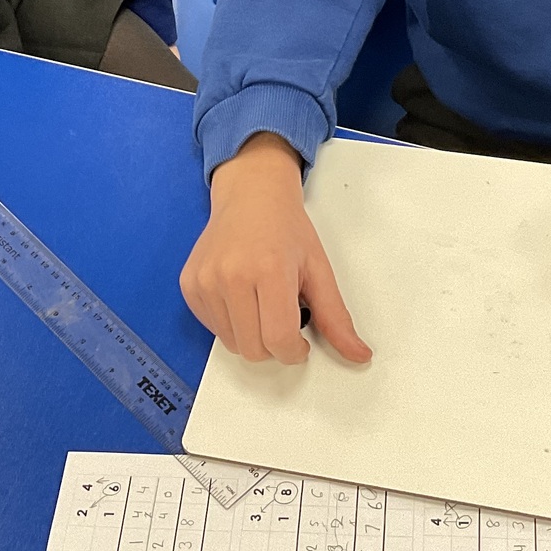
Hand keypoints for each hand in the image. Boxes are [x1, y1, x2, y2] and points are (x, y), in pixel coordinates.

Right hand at [180, 133, 371, 365]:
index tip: (300, 340)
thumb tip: (360, 355)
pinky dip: (230, 323)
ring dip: (251, 335)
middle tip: (282, 316)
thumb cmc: (287, 229)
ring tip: (260, 301)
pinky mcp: (189, 284)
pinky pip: (212, 328)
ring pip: (231, 343)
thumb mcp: (319, 269)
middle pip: (254, 349)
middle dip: (273, 345)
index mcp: (269, 270)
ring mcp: (205, 280)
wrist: (251, 194)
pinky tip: (240, 296)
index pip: (279, 340)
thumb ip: (336, 317)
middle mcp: (231, 276)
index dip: (294, 350)